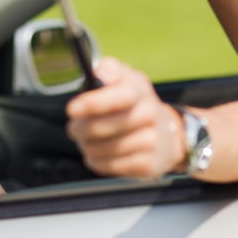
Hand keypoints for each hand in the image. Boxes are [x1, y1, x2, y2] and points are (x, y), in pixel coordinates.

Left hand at [66, 57, 184, 178]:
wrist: (165, 133)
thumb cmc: (131, 103)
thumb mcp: (122, 79)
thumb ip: (106, 72)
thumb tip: (94, 75)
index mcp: (138, 87)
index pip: (120, 95)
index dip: (94, 103)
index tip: (72, 110)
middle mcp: (149, 112)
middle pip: (102, 126)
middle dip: (80, 129)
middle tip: (75, 128)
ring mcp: (151, 139)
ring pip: (101, 149)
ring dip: (88, 146)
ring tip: (90, 141)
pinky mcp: (147, 164)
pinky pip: (109, 166)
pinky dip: (98, 161)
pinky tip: (102, 153)